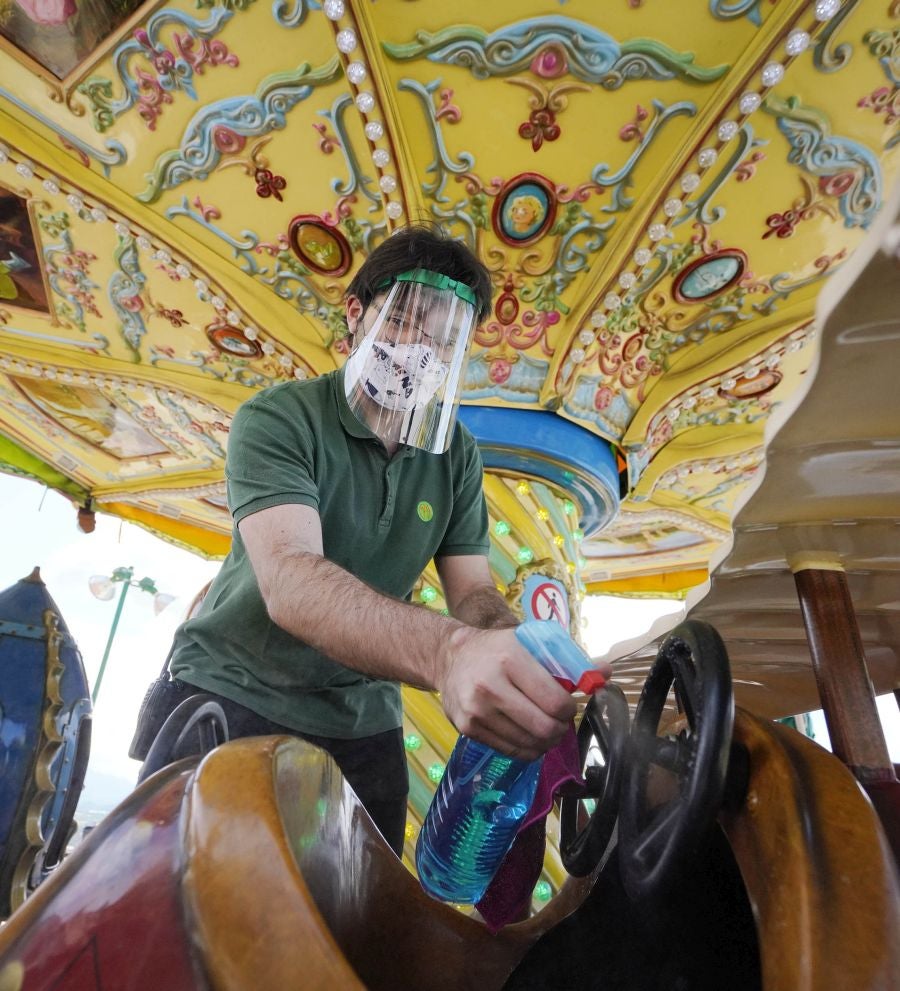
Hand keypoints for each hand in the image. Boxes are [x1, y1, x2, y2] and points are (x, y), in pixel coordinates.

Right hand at [436, 626, 578, 760]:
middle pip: (543, 727)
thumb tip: (605, 673)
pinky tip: (530, 735)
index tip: (568, 704)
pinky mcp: (467, 728)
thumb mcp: (530, 643)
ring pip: (528, 744)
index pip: (554, 702)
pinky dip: (528, 748)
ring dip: (546, 741)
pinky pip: (510, 750)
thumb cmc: (497, 649)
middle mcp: (489, 686)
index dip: (570, 709)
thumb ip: (568, 659)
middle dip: (560, 729)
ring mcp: (476, 710)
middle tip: (560, 721)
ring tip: (546, 728)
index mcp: (510, 660)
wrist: (451, 657)